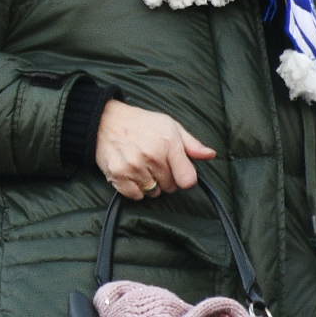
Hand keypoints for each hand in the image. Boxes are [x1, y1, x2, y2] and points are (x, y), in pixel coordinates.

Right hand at [95, 99, 216, 200]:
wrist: (105, 120)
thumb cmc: (141, 123)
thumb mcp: (170, 126)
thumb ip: (192, 144)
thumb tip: (210, 155)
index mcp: (168, 143)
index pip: (188, 180)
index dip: (184, 177)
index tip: (177, 170)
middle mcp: (151, 156)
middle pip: (170, 187)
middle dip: (166, 178)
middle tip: (155, 163)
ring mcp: (134, 166)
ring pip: (153, 192)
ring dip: (150, 184)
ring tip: (142, 167)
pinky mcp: (118, 175)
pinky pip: (136, 196)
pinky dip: (135, 189)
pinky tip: (132, 174)